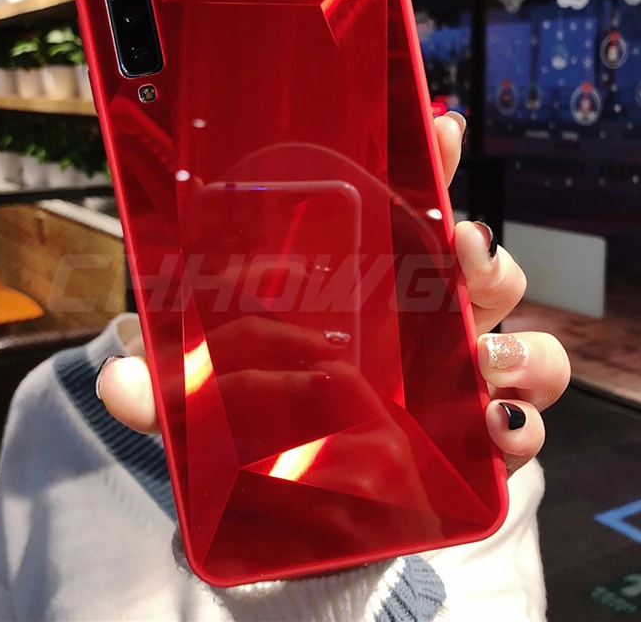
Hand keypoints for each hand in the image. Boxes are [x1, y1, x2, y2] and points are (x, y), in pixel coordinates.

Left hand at [98, 111, 569, 477]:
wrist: (302, 509)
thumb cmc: (269, 426)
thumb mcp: (211, 397)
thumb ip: (171, 387)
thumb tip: (118, 378)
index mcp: (370, 288)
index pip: (410, 210)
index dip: (430, 163)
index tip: (436, 130)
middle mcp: (423, 326)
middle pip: (481, 269)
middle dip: (483, 253)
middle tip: (458, 245)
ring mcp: (455, 382)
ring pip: (522, 343)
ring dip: (517, 344)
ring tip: (480, 360)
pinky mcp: (474, 445)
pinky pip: (523, 424)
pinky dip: (522, 424)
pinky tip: (496, 429)